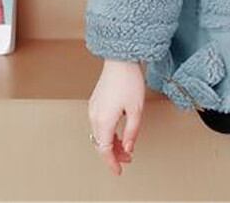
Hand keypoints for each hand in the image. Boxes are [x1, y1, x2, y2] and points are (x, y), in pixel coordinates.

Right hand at [88, 59, 145, 175]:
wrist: (120, 59)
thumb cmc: (129, 80)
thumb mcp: (136, 109)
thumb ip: (132, 132)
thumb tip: (129, 148)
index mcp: (103, 120)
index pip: (105, 150)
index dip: (112, 162)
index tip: (119, 170)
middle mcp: (94, 116)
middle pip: (101, 143)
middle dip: (114, 153)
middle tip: (128, 158)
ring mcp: (93, 108)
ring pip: (99, 134)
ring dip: (111, 143)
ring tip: (126, 145)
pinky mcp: (95, 102)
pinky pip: (99, 124)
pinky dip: (107, 132)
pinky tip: (118, 132)